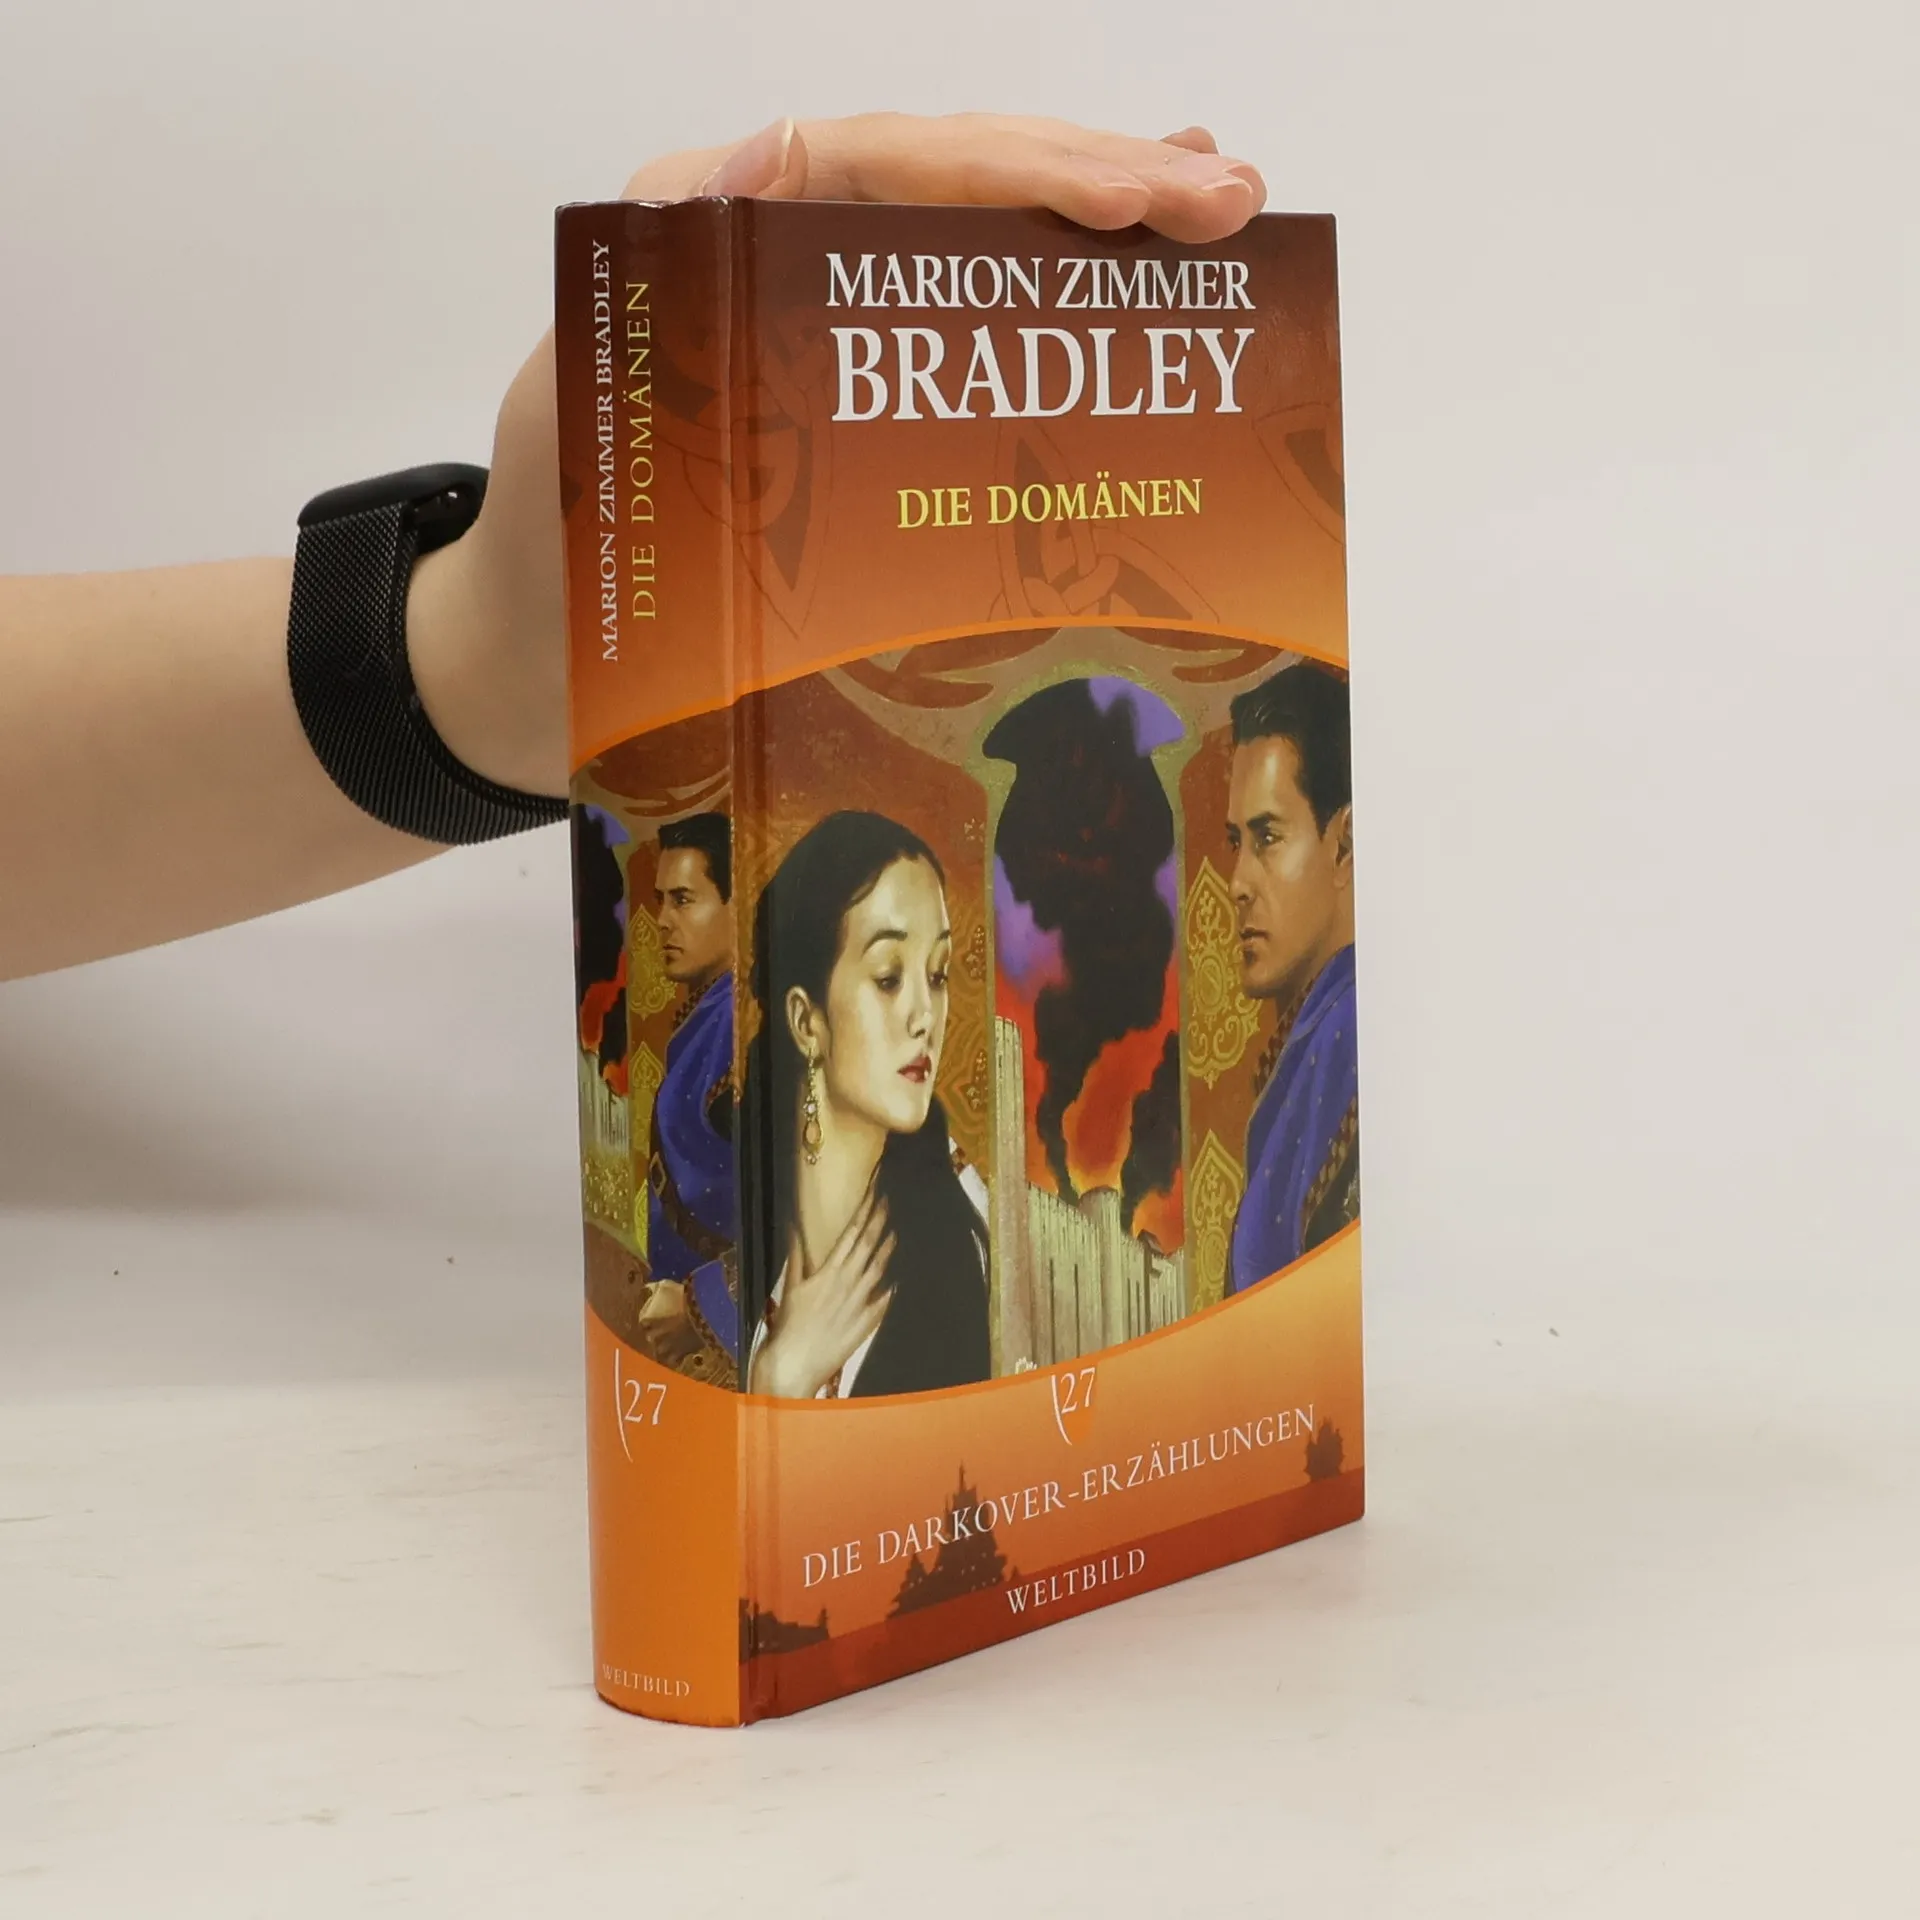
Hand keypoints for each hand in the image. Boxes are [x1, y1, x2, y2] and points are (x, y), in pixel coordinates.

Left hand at [405, 115, 1267, 798]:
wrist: (540, 673)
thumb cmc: (552, 547)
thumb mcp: (578, 401)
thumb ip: (663, 280)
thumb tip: (783, 146)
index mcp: (717, 232)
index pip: (893, 167)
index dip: (1027, 170)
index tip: (1144, 195)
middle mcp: (783, 265)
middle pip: (958, 194)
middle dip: (1099, 186)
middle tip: (1227, 200)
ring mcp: (831, 342)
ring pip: (980, 258)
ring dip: (1101, 236)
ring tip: (1218, 217)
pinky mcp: (859, 421)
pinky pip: (968, 353)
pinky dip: (1053, 324)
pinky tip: (1131, 297)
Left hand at [634, 1280, 705, 1366]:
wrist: (703, 1312)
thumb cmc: (682, 1296)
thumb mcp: (666, 1286)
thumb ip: (652, 1289)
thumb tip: (647, 1289)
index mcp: (646, 1319)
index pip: (643, 1321)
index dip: (651, 1318)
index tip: (658, 1315)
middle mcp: (651, 1336)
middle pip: (651, 1336)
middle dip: (657, 1333)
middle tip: (667, 1327)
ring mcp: (664, 1348)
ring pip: (660, 1350)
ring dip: (664, 1346)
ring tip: (673, 1341)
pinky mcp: (678, 1356)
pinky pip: (673, 1359)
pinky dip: (675, 1356)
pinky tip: (680, 1351)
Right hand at [751, 1187, 896, 1398]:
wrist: (796, 1363)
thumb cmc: (788, 1326)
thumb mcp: (789, 1287)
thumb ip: (796, 1257)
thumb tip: (794, 1228)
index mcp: (829, 1271)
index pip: (852, 1233)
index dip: (865, 1212)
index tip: (874, 1194)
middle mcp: (849, 1283)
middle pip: (870, 1245)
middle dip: (880, 1221)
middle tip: (888, 1203)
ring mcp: (861, 1303)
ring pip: (881, 1269)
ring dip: (888, 1249)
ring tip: (895, 1234)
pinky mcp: (867, 1323)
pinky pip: (884, 1301)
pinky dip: (890, 1288)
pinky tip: (895, 1281)